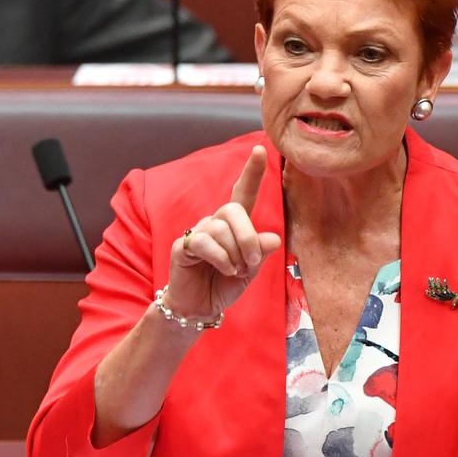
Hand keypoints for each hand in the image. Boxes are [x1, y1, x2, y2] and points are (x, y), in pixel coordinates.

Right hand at [165, 146, 281, 319]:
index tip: (261, 149)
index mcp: (234, 224)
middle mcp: (215, 222)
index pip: (243, 192)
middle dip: (248, 236)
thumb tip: (274, 239)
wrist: (200, 307)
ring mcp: (198, 232)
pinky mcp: (184, 246)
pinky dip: (221, 260)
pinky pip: (206, 243)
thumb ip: (260, 253)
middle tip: (251, 262)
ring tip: (234, 271)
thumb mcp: (250, 270)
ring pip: (221, 229)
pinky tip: (224, 270)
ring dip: (235, 254)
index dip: (252, 172)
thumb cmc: (225, 284)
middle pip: (233, 209)